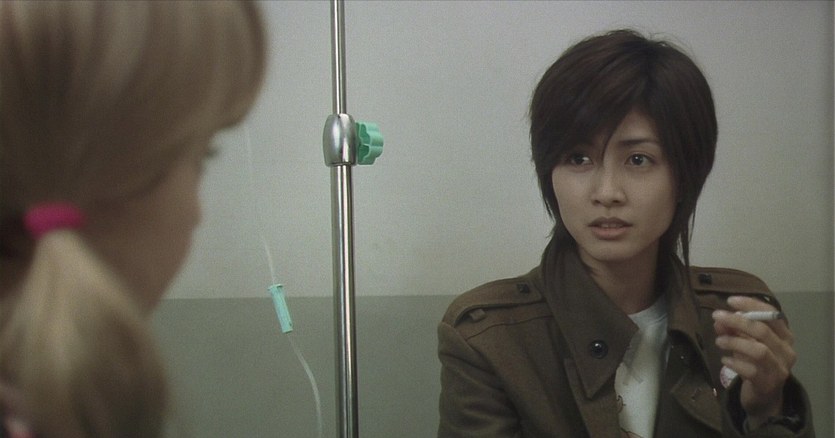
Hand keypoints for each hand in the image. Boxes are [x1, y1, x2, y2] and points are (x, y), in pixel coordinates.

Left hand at [712, 295, 795, 427]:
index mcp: (785, 336)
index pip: (772, 314)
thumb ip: (733, 330)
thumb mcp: (745, 343)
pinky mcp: (768, 383)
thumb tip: (718, 320)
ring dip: (735, 342)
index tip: (730, 301)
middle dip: (737, 321)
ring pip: (758, 350)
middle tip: (717, 317)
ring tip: (718, 341)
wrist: (765, 396)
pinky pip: (750, 370)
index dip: (751, 305)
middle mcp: (787, 351)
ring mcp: (780, 368)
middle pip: (763, 330)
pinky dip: (734, 363)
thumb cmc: (756, 363)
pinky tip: (724, 360)